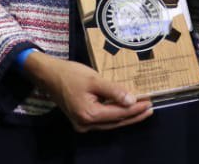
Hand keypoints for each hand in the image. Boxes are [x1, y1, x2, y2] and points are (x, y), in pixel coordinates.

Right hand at [23, 52, 151, 132]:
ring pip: (110, 123)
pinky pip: (102, 120)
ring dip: (126, 116)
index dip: (136, 109)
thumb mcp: (94, 79)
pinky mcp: (80, 120)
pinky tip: (124, 109)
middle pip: (116, 122)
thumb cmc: (70, 74)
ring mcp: (82, 124)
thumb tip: (132, 101)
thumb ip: (114, 91)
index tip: (150, 102)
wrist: (48, 75)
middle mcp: (86, 124)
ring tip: (142, 110)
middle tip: (150, 109)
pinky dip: (114, 115)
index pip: (119, 114)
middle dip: (134, 116)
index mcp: (89, 115)